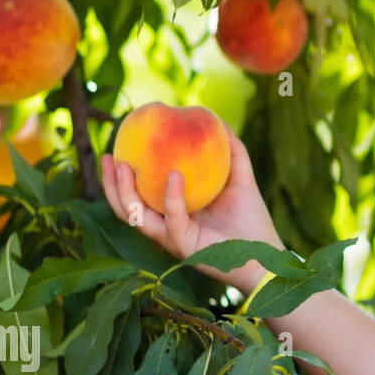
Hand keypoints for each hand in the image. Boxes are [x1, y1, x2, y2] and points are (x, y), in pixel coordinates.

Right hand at [100, 129, 286, 293]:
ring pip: (136, 217)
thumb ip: (231, 151)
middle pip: (126, 207)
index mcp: (172, 212)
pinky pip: (172, 220)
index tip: (117, 148)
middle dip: (111, 184)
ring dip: (125, 192)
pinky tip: (174, 175)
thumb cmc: (251, 218)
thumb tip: (217, 121)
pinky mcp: (185, 246)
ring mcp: (172, 237)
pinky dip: (171, 198)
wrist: (266, 253)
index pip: (137, 195)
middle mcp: (166, 226)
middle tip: (109, 157)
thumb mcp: (240, 178)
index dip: (121, 176)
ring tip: (124, 165)